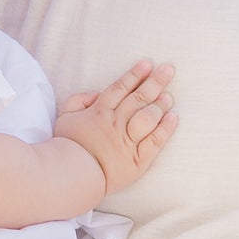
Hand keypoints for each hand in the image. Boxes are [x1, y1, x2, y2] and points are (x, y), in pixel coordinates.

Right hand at [53, 59, 176, 194]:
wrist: (71, 174)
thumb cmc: (66, 146)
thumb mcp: (65, 117)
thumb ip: (78, 100)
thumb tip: (96, 94)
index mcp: (100, 111)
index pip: (121, 88)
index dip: (135, 75)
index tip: (148, 64)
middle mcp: (117, 123)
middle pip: (139, 98)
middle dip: (155, 82)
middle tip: (169, 69)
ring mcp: (129, 141)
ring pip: (148, 117)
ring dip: (160, 105)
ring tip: (169, 95)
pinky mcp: (137, 159)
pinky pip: (155, 141)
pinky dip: (165, 128)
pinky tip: (174, 117)